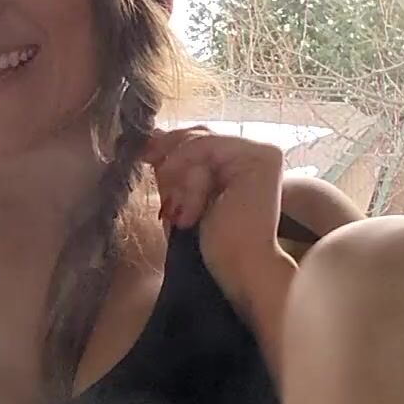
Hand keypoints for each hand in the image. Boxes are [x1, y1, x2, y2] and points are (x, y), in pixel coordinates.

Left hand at [142, 127, 291, 311]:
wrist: (239, 269)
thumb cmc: (214, 243)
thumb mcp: (185, 196)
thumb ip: (174, 168)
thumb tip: (151, 137)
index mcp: (241, 160)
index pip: (199, 139)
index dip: (168, 144)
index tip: (141, 154)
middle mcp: (256, 150)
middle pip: (199, 134)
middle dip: (168, 153)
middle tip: (147, 166)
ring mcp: (262, 151)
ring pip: (199, 141)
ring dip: (178, 173)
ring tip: (174, 207)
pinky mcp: (261, 157)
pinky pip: (207, 147)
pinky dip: (187, 171)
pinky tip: (183, 204)